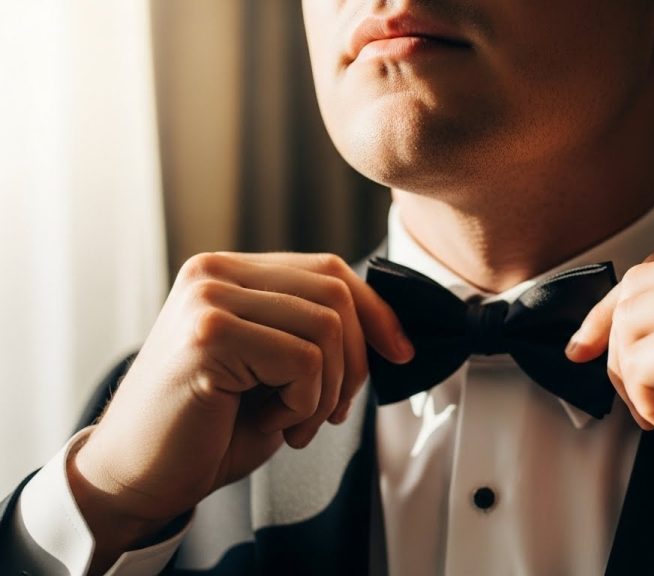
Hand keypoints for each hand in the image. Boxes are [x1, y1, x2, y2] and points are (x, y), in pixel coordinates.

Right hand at [68, 252, 412, 570]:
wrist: (137, 475)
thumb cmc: (208, 427)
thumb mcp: (273, 368)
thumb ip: (312, 333)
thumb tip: (385, 329)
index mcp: (230, 273)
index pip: (328, 270)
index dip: (375, 311)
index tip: (399, 351)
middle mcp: (215, 274)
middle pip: (336, 294)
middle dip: (353, 362)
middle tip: (326, 411)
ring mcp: (209, 300)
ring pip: (328, 327)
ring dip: (326, 391)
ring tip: (292, 421)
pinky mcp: (209, 336)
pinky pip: (304, 361)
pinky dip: (304, 404)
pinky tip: (270, 422)